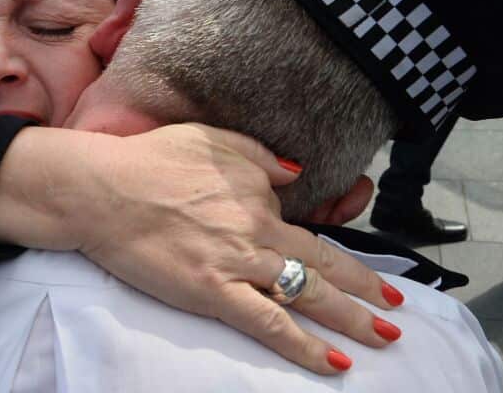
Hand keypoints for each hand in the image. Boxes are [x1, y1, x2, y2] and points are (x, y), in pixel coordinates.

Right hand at [0, 125, 401, 374]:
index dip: (349, 258)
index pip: (313, 235)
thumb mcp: (214, 139)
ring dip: (352, 320)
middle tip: (399, 310)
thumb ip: (261, 157)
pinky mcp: (213, 293)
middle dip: (368, 291)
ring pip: (308, 295)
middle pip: (325, 266)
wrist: (103, 189)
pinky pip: (270, 324)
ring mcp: (238, 264)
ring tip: (383, 337)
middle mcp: (258, 232)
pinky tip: (332, 362)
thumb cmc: (151, 161)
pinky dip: (304, 346)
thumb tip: (296, 173)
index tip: (373, 275)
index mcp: (260, 199)